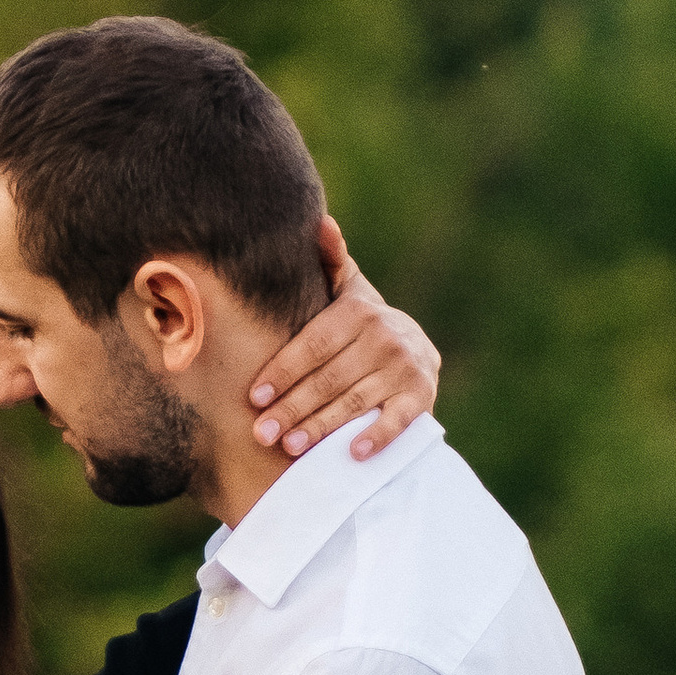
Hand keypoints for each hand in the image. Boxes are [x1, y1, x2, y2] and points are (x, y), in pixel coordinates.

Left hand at [249, 216, 440, 460]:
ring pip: (354, 401)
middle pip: (329, 379)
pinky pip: (396, 420)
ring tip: (290, 447)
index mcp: (358, 312)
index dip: (283, 371)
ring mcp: (404, 368)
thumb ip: (330, 261)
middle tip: (262, 433)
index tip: (255, 397)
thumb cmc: (361, 324)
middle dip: (293, 407)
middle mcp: (384, 337)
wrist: (415, 349)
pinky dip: (376, 436)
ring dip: (321, 426)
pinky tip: (353, 453)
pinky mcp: (421, 397)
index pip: (313, 346)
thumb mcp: (348, 291)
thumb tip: (319, 221)